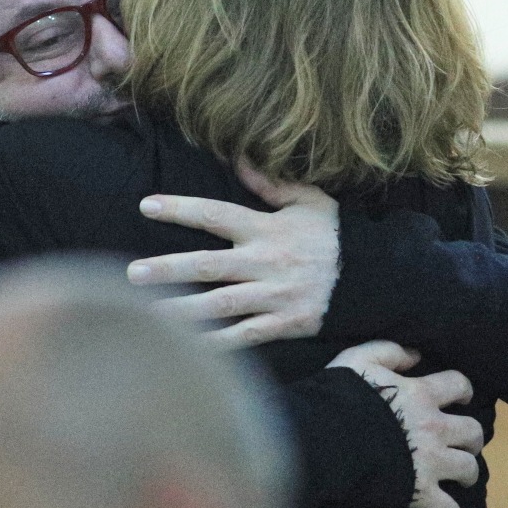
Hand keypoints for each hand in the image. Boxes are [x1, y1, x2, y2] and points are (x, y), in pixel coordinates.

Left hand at [128, 160, 339, 345]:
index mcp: (267, 230)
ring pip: (217, 306)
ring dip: (179, 311)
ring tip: (144, 315)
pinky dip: (214, 345)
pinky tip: (185, 350)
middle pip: (206, 266)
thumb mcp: (310, 201)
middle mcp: (266, 263)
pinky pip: (242, 337)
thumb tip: (238, 157)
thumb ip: (272, 182)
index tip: (147, 206)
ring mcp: (273, 297)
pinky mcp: (283, 325)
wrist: (377, 278)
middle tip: (131, 274)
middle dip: (167, 270)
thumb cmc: (336, 237)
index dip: (181, 209)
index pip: (216, 215)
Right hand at [328, 341, 483, 507]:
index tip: (462, 396)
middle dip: (471, 436)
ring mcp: (430, 462)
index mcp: (422, 395)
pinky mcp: (420, 492)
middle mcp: (434, 428)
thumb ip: (389, 351)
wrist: (325, 438)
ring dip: (468, 471)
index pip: (459, 385)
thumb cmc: (338, 397)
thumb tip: (415, 354)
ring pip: (469, 468)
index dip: (464, 390)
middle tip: (463, 440)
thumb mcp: (359, 359)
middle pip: (472, 431)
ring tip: (462, 476)